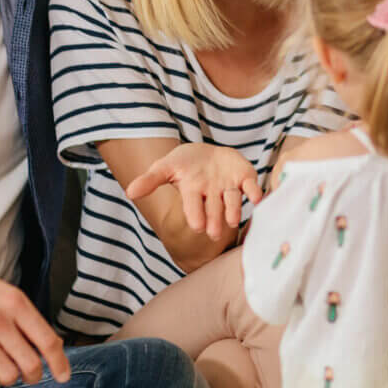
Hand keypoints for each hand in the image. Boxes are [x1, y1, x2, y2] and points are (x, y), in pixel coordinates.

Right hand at [0, 255, 70, 387]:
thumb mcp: (4, 292)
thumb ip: (25, 317)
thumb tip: (51, 346)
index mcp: (16, 303)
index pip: (48, 341)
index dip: (60, 363)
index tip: (63, 376)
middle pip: (31, 364)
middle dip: (34, 375)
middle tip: (30, 374)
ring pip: (9, 377)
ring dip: (10, 379)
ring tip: (3, 369)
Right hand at [124, 142, 262, 238]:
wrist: (204, 153)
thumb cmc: (183, 164)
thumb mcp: (164, 167)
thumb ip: (150, 180)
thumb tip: (129, 192)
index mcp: (193, 192)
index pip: (193, 206)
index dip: (195, 214)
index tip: (197, 225)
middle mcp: (212, 194)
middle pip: (214, 209)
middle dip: (215, 221)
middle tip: (215, 234)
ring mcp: (229, 186)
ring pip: (233, 201)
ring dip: (234, 210)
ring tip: (233, 221)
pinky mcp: (244, 177)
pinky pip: (251, 186)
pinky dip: (255, 192)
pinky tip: (258, 197)